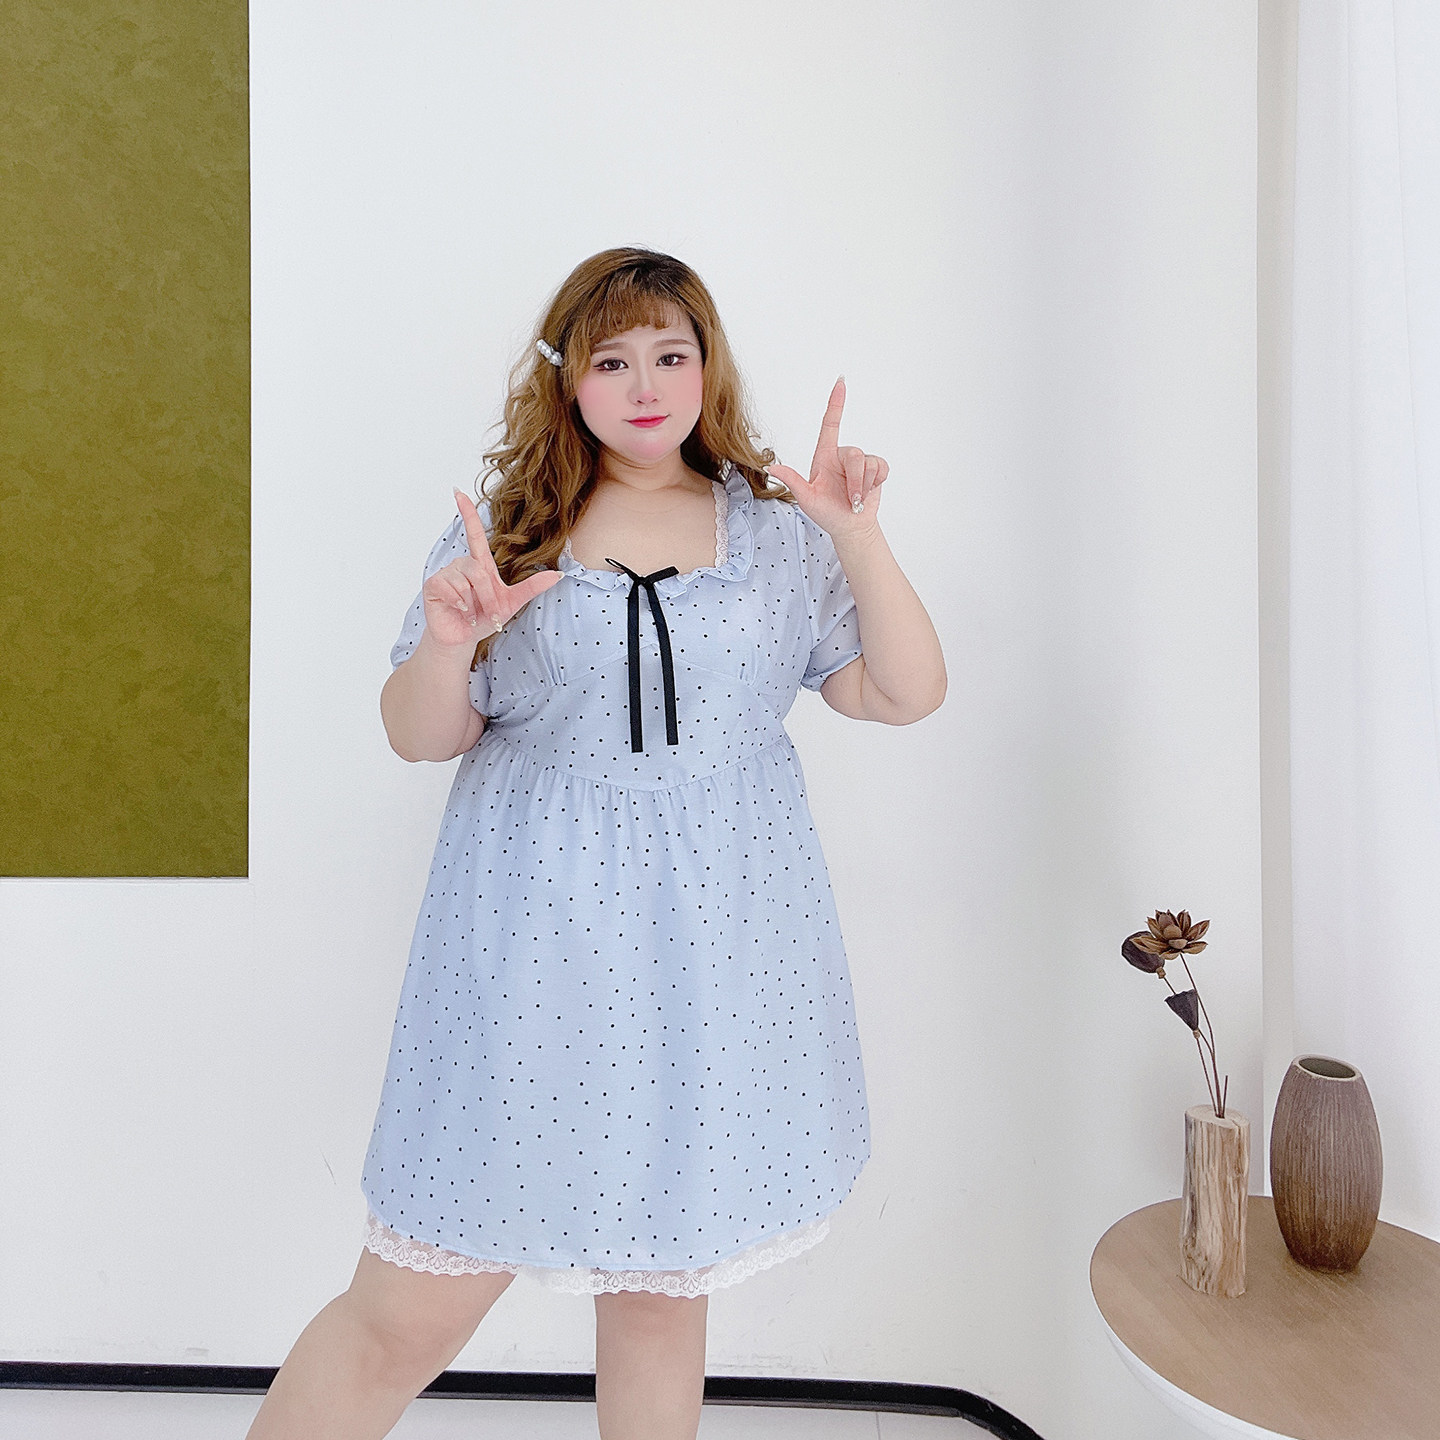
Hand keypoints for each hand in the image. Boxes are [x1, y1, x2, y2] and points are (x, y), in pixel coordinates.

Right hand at [422, 489, 563, 648]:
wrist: (464, 638)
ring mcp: (446, 573)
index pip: (474, 533)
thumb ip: (533, 586)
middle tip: (489, 612)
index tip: (458, 491)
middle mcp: (462, 564)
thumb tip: (558, 575)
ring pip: (466, 580)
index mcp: (480, 564)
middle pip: (479, 570)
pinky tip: (460, 611)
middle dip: (488, 595)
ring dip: (475, 602)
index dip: (467, 512)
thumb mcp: (513, 601)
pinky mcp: (434, 585)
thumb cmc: (486, 618)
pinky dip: (460, 603)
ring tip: (472, 612)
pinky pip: (451, 588)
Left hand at [763, 377, 888, 538]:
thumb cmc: (826, 513)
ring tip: (855, 500)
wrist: (850, 527)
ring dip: (863, 486)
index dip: (836, 403)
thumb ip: (792, 481)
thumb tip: (771, 469)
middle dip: (855, 481)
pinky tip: (868, 492)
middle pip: (855, 454)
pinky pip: (881, 468)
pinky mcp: (875, 469)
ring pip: (868, 463)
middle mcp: (841, 455)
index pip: (830, 424)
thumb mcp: (806, 498)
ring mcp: (859, 462)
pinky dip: (875, 483)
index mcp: (824, 456)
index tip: (840, 382)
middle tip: (851, 500)